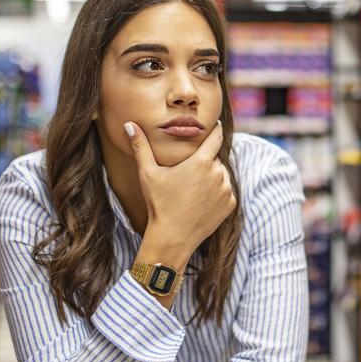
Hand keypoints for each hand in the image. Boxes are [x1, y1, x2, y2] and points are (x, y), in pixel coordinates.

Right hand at [125, 120, 235, 269]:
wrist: (173, 237)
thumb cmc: (158, 204)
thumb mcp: (147, 174)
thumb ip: (141, 146)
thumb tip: (129, 124)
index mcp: (201, 162)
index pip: (215, 137)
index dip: (214, 129)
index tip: (214, 124)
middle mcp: (218, 173)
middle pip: (214, 159)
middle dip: (204, 162)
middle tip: (188, 173)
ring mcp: (226, 189)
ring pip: (221, 175)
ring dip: (211, 177)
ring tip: (192, 190)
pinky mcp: (230, 204)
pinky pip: (225, 191)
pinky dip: (216, 193)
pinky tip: (200, 201)